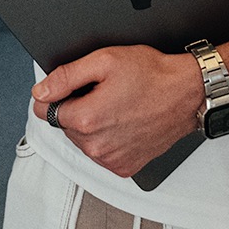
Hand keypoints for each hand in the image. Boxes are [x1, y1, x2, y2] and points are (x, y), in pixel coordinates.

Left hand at [31, 47, 202, 178]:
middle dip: (78, 108)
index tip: (76, 88)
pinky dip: (108, 139)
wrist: (187, 94)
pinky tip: (124, 123)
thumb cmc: (152, 75)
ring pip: (82, 140)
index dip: (58, 95)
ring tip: (117, 106)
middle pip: (65, 126)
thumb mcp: (104, 61)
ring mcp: (110, 159)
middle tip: (104, 93)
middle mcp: (96, 145)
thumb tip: (40, 92)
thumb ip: (65, 76)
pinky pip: (101, 153)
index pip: (45, 110)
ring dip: (92, 125)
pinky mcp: (124, 167)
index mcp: (86, 119)